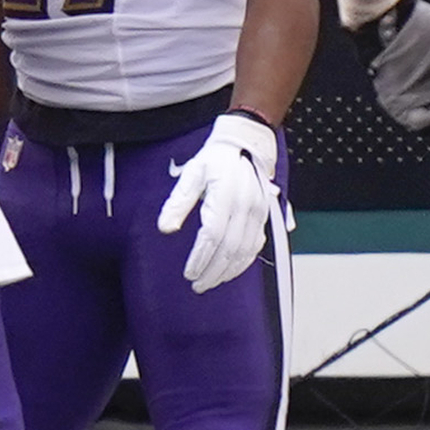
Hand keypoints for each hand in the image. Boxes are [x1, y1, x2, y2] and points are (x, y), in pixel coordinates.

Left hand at [156, 111, 280, 292]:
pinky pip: (256, 246)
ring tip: (210, 282)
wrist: (247, 145)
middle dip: (213, 271)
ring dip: (228, 271)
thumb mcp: (192, 175)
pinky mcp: (263, 217)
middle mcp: (246, 207)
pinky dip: (243, 263)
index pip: (212, 235)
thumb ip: (178, 202)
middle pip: (229, 248)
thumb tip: (166, 228)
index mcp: (226, 196)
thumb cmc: (217, 160)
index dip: (200, 257)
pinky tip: (230, 271)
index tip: (189, 272)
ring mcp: (258, 213)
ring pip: (245, 251)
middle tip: (198, 285)